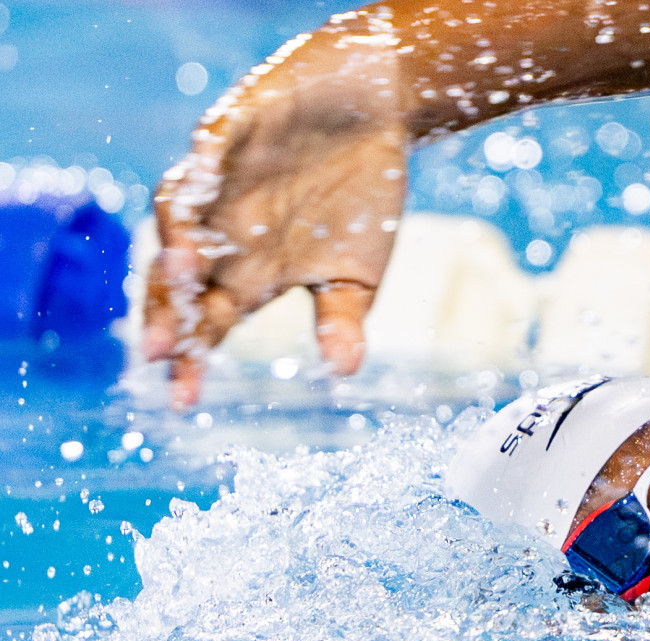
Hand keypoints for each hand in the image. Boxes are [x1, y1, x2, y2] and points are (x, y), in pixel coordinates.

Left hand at [142, 17, 407, 406]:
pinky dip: (205, 166)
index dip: (192, 360)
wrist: (373, 113)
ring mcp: (221, 182)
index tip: (185, 401)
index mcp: (251, 275)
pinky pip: (207, 149)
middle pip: (176, 278)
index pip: (208, 324)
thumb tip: (344, 371)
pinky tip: (206, 182)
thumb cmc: (362, 199)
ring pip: (177, 213)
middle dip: (168, 313)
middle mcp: (223, 233)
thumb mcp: (359, 272)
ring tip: (187, 270)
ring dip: (178, 241)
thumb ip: (342, 318)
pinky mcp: (231, 130)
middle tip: (160, 352)